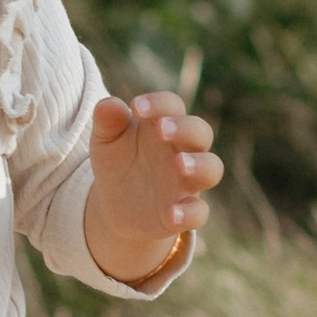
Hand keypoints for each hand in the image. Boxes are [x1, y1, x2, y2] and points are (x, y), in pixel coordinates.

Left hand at [83, 91, 221, 285]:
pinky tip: (171, 213)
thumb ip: (107, 120)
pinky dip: (189, 213)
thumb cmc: (117, 163)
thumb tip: (109, 104)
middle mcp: (184, 150)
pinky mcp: (186, 212)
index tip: (136, 108)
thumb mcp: (105, 141)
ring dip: (199, 164)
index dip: (158, 103)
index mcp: (165, 125)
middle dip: (185, 128)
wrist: (117, 207)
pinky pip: (199, 211)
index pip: (172, 105)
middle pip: (200, 132)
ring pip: (211, 168)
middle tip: (161, 130)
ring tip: (179, 164)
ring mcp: (188, 181)